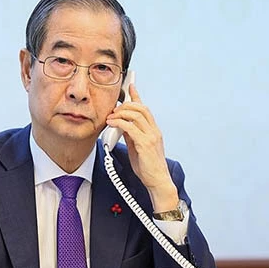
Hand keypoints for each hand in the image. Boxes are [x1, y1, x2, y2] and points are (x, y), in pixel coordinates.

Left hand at [105, 83, 178, 211]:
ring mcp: (151, 137)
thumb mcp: (137, 147)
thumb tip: (121, 126)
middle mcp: (154, 131)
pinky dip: (120, 123)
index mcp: (153, 131)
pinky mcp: (146, 144)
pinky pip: (131, 127)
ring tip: (111, 116)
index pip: (145, 108)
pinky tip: (112, 124)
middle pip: (141, 108)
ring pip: (137, 114)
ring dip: (122, 112)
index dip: (137, 96)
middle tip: (114, 109)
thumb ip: (132, 135)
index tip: (131, 86)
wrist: (157, 182)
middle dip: (126, 104)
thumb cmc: (147, 167)